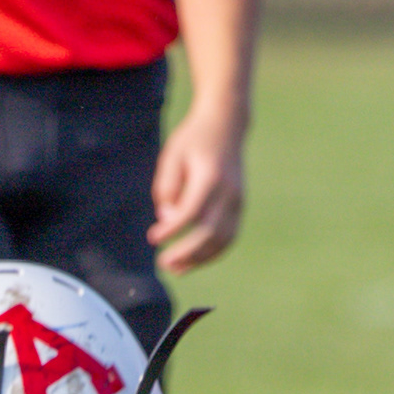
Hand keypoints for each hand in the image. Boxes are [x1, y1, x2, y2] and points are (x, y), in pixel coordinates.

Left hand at [147, 116, 247, 274]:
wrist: (226, 125)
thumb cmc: (193, 140)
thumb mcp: (172, 155)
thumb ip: (167, 187)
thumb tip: (167, 219)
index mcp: (211, 177)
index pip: (192, 212)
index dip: (173, 229)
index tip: (153, 238)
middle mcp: (230, 192)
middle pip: (210, 232)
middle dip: (186, 252)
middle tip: (162, 262)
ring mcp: (238, 201)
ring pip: (222, 240)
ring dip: (199, 259)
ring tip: (175, 268)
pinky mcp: (240, 207)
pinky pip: (229, 237)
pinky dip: (212, 254)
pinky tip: (192, 262)